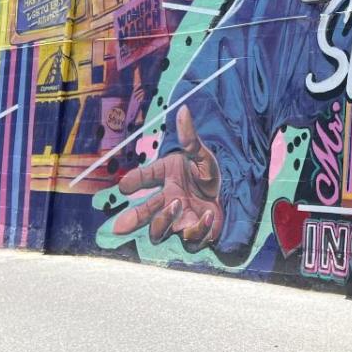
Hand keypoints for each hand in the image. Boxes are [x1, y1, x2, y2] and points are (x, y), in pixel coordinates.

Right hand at [112, 105, 223, 250]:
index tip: (124, 186)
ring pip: (159, 232)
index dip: (134, 181)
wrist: (231, 193)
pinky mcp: (196, 234)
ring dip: (162, 220)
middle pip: (144, 214)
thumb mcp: (203, 155)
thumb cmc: (208, 175)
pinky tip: (206, 214)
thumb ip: (191, 138)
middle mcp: (168, 203)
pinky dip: (197, 229)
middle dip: (131, 219)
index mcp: (166, 180)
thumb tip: (184, 110)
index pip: (145, 178)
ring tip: (175, 203)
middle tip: (120, 225)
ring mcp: (179, 221)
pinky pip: (190, 241)